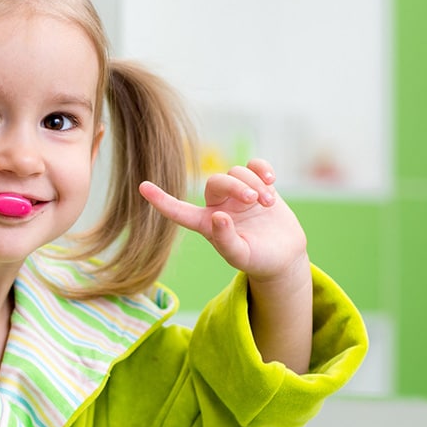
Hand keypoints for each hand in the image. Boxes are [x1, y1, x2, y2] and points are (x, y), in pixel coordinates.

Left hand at [139, 158, 307, 282]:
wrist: (284, 256)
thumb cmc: (257, 260)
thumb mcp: (240, 256)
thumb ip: (226, 240)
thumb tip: (218, 216)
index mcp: (206, 224)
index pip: (179, 211)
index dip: (161, 200)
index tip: (142, 187)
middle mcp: (219, 205)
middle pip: (216, 182)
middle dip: (235, 186)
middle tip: (253, 200)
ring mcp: (238, 194)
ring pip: (237, 172)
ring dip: (254, 183)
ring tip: (268, 202)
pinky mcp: (258, 185)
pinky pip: (254, 166)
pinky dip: (261, 168)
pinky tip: (271, 179)